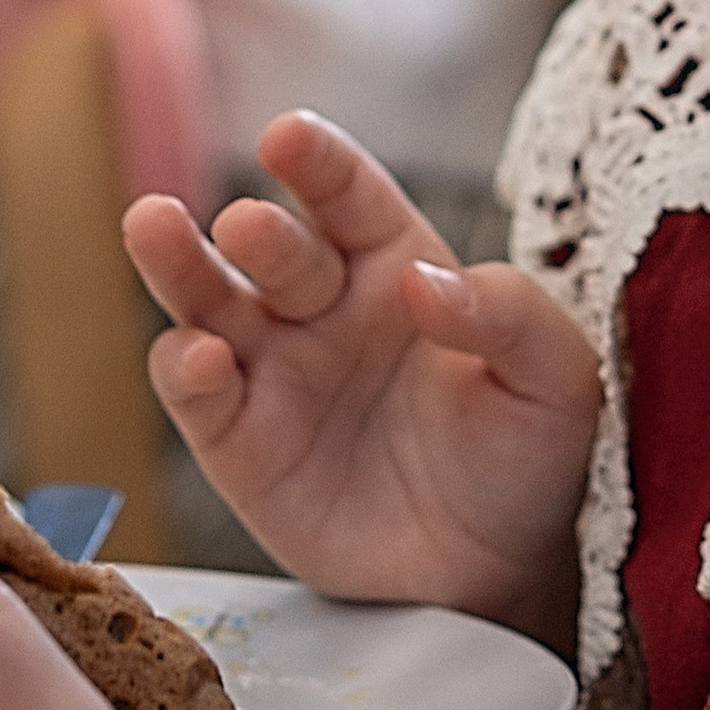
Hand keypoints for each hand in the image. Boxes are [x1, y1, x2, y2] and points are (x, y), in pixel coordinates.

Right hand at [126, 111, 597, 644]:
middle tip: (249, 226)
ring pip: (207, 301)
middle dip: (257, 230)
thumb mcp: (556, 379)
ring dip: (177, 263)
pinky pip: (198, 396)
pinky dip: (187, 372)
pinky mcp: (238, 444)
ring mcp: (272, 371)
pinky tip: (201, 360)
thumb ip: (508, 316)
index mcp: (395, 261)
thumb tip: (425, 281)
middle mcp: (322, 304)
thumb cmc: (529, 454)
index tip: (287, 136)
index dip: (317, 161)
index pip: (348, 194)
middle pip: (272, 247)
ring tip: (154, 226)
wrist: (497, 572)